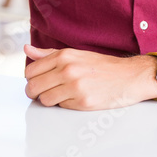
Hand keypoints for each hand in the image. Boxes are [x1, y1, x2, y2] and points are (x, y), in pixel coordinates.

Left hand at [23, 44, 156, 110]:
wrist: (129, 76)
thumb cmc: (103, 66)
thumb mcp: (76, 54)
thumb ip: (49, 54)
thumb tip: (27, 49)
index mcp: (64, 55)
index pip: (30, 71)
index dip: (32, 78)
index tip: (40, 80)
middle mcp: (68, 69)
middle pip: (33, 87)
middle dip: (35, 92)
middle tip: (46, 91)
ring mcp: (75, 86)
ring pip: (44, 100)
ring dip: (50, 100)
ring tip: (63, 94)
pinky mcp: (82, 102)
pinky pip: (60, 107)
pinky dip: (65, 104)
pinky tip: (76, 98)